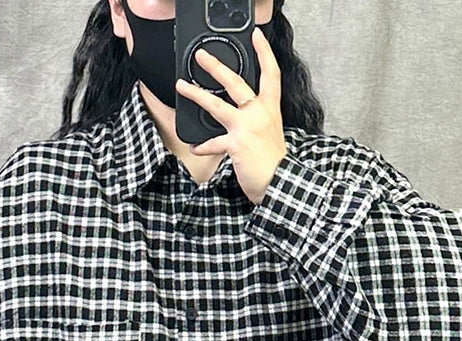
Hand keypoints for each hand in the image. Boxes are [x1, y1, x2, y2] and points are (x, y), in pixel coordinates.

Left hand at [175, 27, 286, 205]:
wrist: (279, 182)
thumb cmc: (274, 161)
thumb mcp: (271, 131)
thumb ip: (257, 118)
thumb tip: (241, 111)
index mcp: (270, 108)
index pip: (270, 73)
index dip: (264, 52)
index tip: (256, 37)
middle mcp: (259, 113)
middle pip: (236, 82)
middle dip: (216, 67)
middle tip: (201, 57)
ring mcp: (246, 127)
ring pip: (217, 105)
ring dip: (196, 95)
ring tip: (182, 86)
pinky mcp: (236, 144)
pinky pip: (213, 143)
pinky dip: (202, 146)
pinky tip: (195, 147)